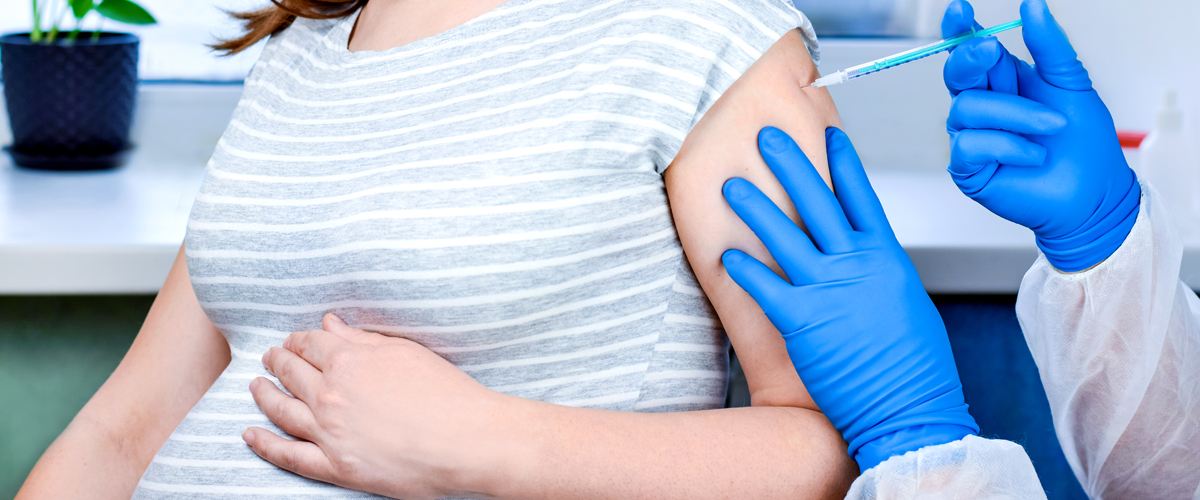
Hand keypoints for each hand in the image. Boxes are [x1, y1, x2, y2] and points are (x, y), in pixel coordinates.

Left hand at [245, 314, 512, 499]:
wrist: (467, 440)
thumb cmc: (447, 393)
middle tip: (269, 358)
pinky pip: (290, 455)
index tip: (292, 341)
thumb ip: (362, 339)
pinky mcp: (336, 466)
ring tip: (256, 387)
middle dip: (277, 362)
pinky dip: (265, 444)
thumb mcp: (405, 353)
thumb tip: (331, 324)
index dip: (297, 340)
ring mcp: (329, 432)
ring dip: (264, 395)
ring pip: (282, 410)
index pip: (310, 344)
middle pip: (291, 373)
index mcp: (349, 361)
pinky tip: (250, 435)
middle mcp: (331, 394)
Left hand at [721, 127, 977, 471]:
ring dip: (754, 207)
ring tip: (730, 185)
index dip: (842, 161)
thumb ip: (880, 272)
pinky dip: (743, 267)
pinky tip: (725, 252)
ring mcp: (829, 289)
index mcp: (886, 257)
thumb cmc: (914, 367)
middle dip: (790, 164)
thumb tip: (863, 257)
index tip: (828, 132)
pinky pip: (765, 285)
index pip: (861, 195)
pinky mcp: (803, 320)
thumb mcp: (906, 303)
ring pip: (784, 235)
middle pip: (817, 201)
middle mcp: (857, 265)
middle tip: (765, 137)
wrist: (909, 410)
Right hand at [942, 0, 1139, 270]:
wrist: (1094, 192)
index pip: (970, 49)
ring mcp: (971, 137)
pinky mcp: (968, 168)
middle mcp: (982, 106)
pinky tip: (1034, 155)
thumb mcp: (1071, 82)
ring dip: (1015, 114)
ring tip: (1051, 127)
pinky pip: (971, 144)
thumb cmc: (1083, 144)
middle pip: (956, 73)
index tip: (960, 10)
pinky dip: (1009, 146)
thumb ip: (1049, 44)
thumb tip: (1032, 5)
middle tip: (993, 52)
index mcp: (1001, 82)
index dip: (960, 29)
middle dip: (971, 58)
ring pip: (967, 108)